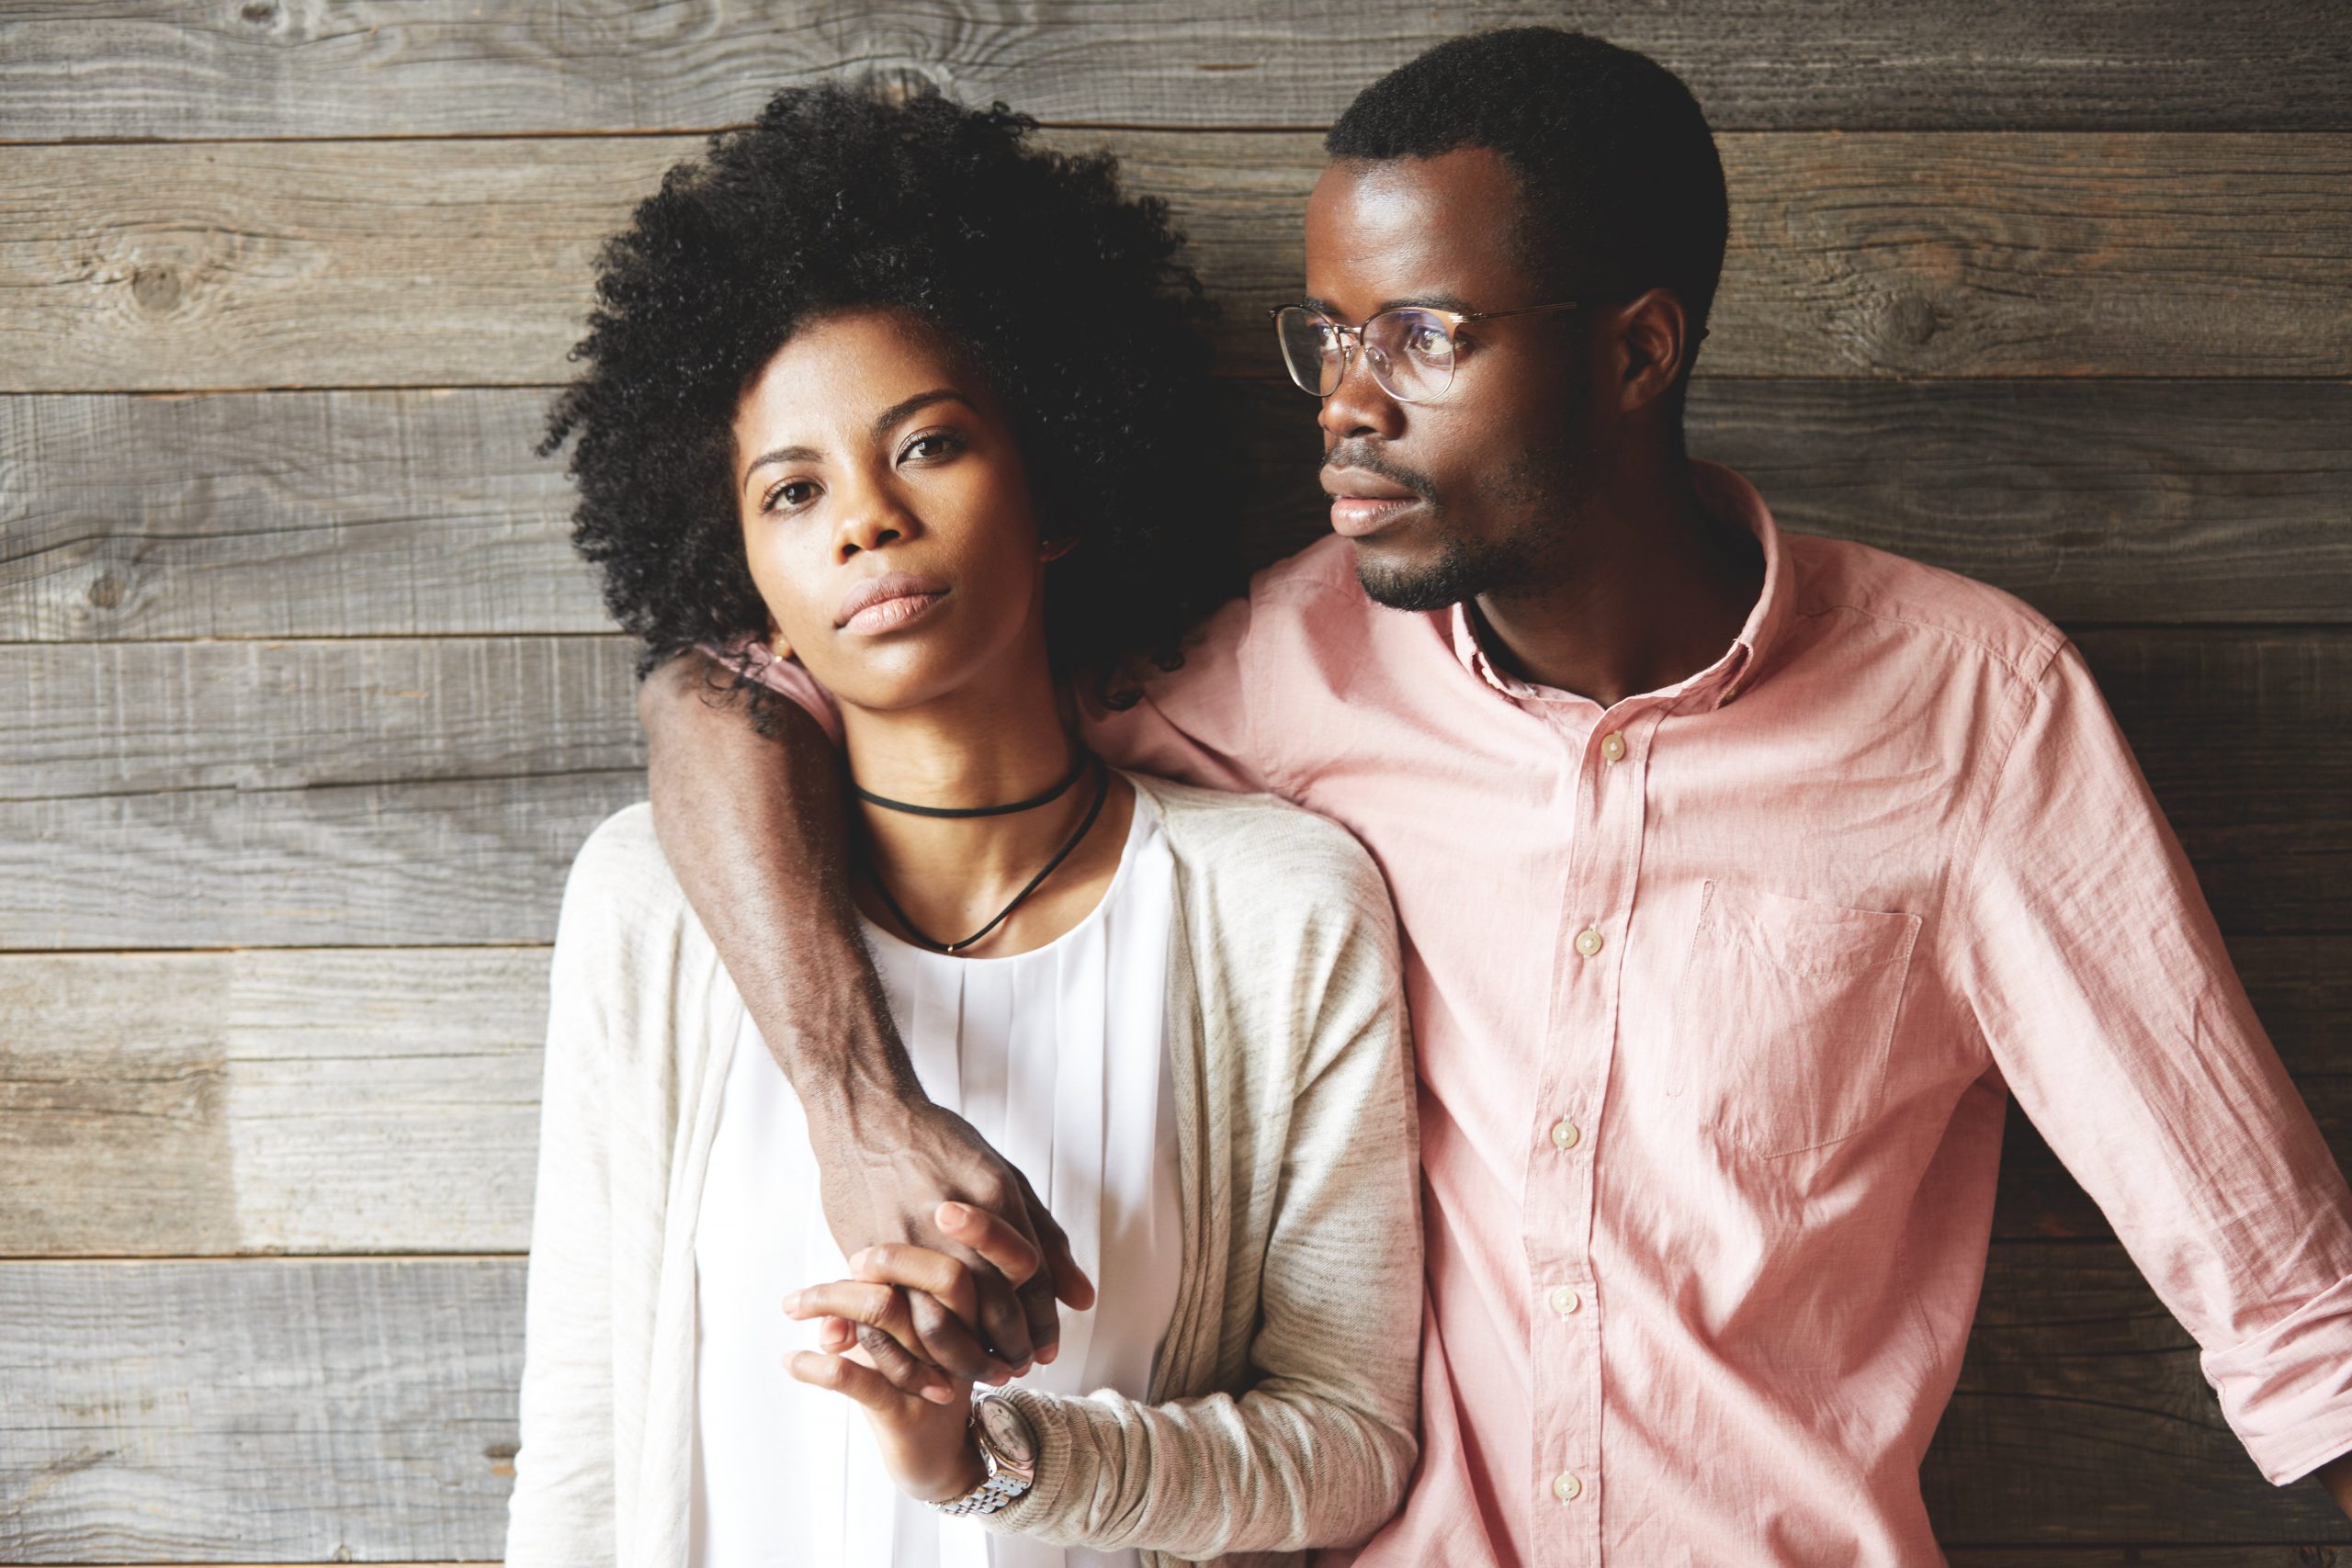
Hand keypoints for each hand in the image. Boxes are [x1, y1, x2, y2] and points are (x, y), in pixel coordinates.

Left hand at [785, 1211, 1047, 1503]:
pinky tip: (790, 1360)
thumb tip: (857, 1256)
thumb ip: (894, 1287)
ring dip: (831, 1301)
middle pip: (941, 1277)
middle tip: (852, 1259)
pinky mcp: (901, 1413)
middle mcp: (965, 1338)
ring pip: (886, 1319)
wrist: (934, 1456)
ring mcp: (935, 1375)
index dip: (960, 1224)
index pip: (977, 1251)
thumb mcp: (915, 1326)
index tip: (918, 1192)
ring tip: (794, 1303)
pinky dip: (814, 1365)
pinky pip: (854, 1379)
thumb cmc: (921, 1375)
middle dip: (890, 1257)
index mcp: (977, 1307)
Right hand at [808, 1096, 1094, 1395]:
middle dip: (1010, 1347)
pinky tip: (933, 1365)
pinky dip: (916, 1355)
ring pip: (943, 1325)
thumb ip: (1046, 1237)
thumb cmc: (941, 1144)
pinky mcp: (864, 1251)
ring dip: (966, 1360)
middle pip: (993, 1307)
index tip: (1046, 1350)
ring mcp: (906, 1238)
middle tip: (1016, 1368)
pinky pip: (894, 1322)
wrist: (867, 1114)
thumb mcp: (1004, 1175)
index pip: (1033, 1279)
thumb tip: (1083, 1299)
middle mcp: (954, 1221)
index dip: (1043, 1323)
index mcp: (996, 1196)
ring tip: (979, 1373)